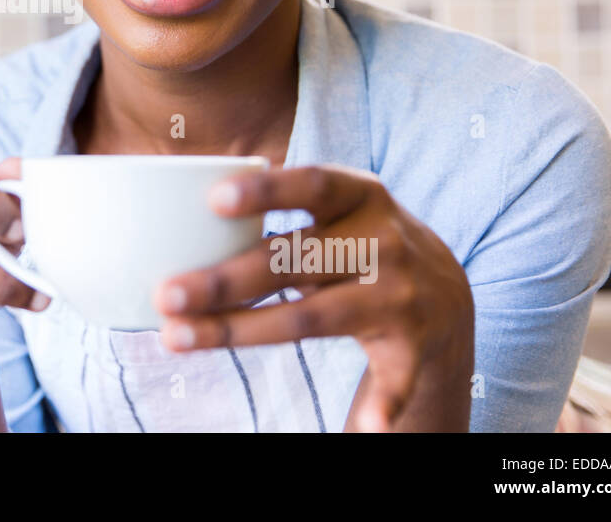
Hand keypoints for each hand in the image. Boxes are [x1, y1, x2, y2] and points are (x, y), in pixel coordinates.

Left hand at [153, 164, 474, 431]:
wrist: (445, 290)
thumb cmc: (356, 239)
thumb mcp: (333, 209)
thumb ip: (277, 207)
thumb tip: (184, 214)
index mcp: (360, 195)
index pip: (313, 186)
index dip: (266, 191)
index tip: (214, 200)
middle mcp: (383, 242)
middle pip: (292, 262)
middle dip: (224, 280)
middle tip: (165, 294)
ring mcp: (399, 296)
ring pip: (310, 318)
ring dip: (242, 332)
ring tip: (180, 339)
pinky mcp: (412, 346)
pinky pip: (391, 379)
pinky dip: (380, 404)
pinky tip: (361, 425)